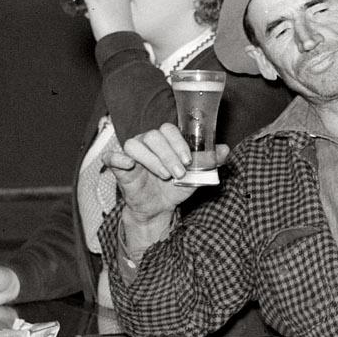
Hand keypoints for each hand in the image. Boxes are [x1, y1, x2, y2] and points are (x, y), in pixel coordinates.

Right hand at [109, 122, 226, 188]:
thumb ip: (211, 161)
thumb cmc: (177, 185)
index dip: (178, 142)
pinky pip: (111, 157)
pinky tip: (128, 164)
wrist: (161, 207)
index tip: (188, 160)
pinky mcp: (119, 167)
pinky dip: (117, 158)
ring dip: (151, 160)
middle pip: (153, 136)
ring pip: (135, 144)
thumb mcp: (197, 175)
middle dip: (168, 154)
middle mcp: (147, 142)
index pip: (169, 129)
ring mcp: (132, 153)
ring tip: (165, 176)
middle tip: (179, 172)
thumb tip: (225, 149)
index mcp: (166, 140)